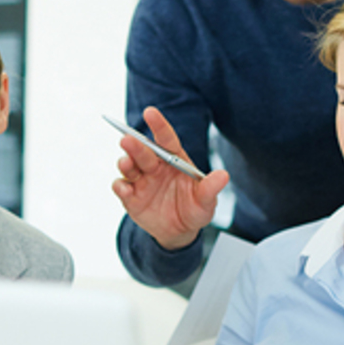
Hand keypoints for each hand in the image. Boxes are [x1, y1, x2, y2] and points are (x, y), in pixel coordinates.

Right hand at [111, 106, 229, 250]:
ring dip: (126, 163)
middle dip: (135, 145)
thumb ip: (211, 188)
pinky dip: (120, 187)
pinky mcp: (131, 196)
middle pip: (143, 151)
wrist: (180, 232)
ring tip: (127, 164)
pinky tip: (125, 189)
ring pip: (128, 165)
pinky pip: (121, 187)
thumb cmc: (195, 209)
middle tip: (128, 140)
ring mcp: (141, 180)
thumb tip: (223, 175)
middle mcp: (155, 166)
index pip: (166, 139)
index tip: (150, 112)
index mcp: (174, 159)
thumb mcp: (206, 201)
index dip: (158, 125)